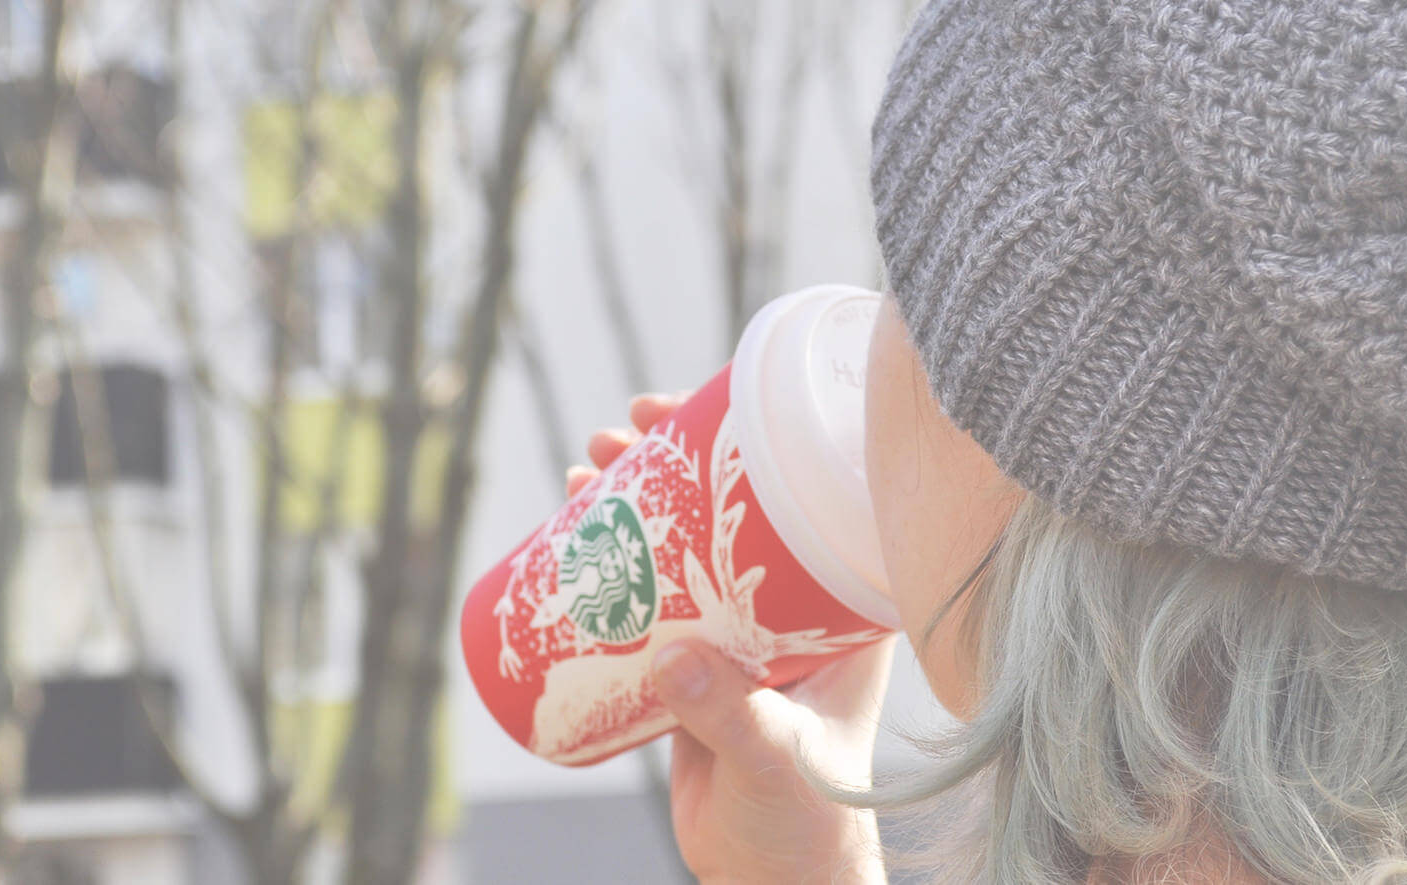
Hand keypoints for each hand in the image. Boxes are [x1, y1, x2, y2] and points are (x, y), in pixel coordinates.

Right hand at [564, 393, 892, 883]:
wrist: (776, 883)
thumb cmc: (806, 820)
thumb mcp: (774, 758)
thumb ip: (729, 715)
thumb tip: (671, 658)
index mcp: (835, 609)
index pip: (799, 495)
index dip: (743, 438)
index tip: (683, 411)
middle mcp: (787, 608)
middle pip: (728, 504)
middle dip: (669, 457)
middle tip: (617, 433)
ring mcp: (737, 635)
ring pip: (681, 543)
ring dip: (633, 499)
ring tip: (581, 469)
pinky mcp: (693, 668)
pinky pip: (649, 596)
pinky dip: (612, 560)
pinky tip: (571, 534)